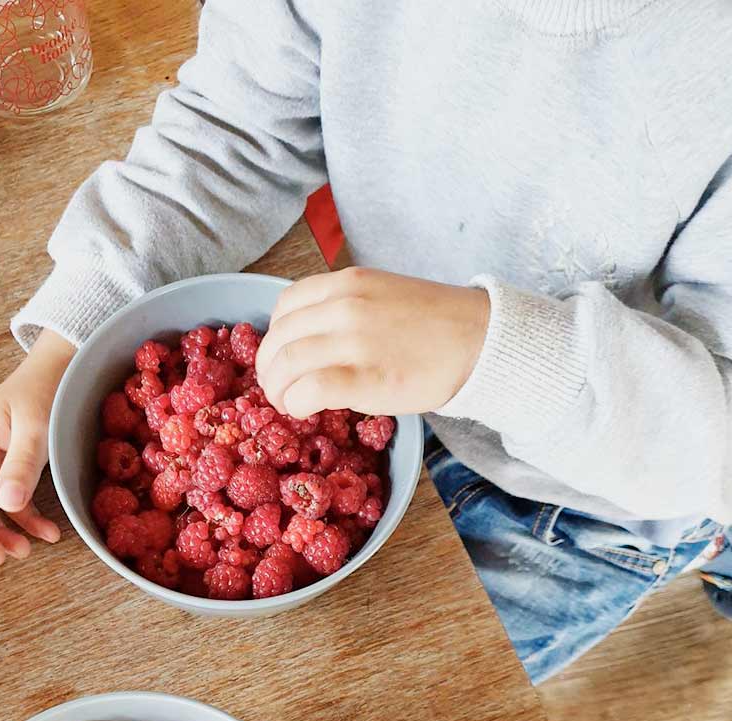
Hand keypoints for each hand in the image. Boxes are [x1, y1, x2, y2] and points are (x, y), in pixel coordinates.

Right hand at [0, 329, 75, 565]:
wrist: (63, 367)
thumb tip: (5, 504)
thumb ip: (21, 465)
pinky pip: (14, 502)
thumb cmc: (45, 389)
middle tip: (0, 559)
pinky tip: (50, 534)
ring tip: (25, 552)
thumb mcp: (35, 427)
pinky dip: (28, 521)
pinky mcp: (14, 468)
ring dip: (3, 533)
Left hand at [256, 268, 489, 418]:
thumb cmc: (433, 324)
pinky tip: (304, 411)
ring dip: (277, 391)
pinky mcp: (364, 378)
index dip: (274, 338)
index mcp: (345, 283)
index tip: (282, 358)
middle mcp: (344, 307)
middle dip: (268, 370)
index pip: (284, 307)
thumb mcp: (381, 295)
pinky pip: (309, 390)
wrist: (478, 341)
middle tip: (278, 390)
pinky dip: (295, 404)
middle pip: (278, 340)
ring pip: (285, 365)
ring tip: (288, 404)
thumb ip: (343, 308)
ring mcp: (353, 342)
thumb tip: (310, 337)